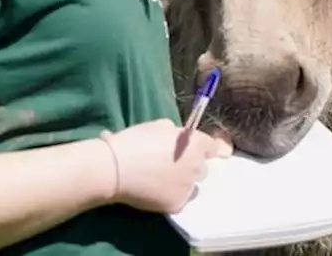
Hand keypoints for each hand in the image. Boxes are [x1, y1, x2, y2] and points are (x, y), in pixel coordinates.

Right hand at [98, 119, 233, 213]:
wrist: (115, 168)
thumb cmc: (134, 142)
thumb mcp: (157, 126)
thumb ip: (174, 132)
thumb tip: (175, 136)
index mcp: (194, 144)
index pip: (215, 147)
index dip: (215, 148)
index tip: (217, 152)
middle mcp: (196, 166)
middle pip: (203, 168)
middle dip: (192, 166)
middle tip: (172, 165)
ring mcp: (188, 187)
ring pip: (193, 186)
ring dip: (184, 183)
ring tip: (162, 181)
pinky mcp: (177, 204)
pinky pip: (180, 200)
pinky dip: (172, 196)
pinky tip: (156, 192)